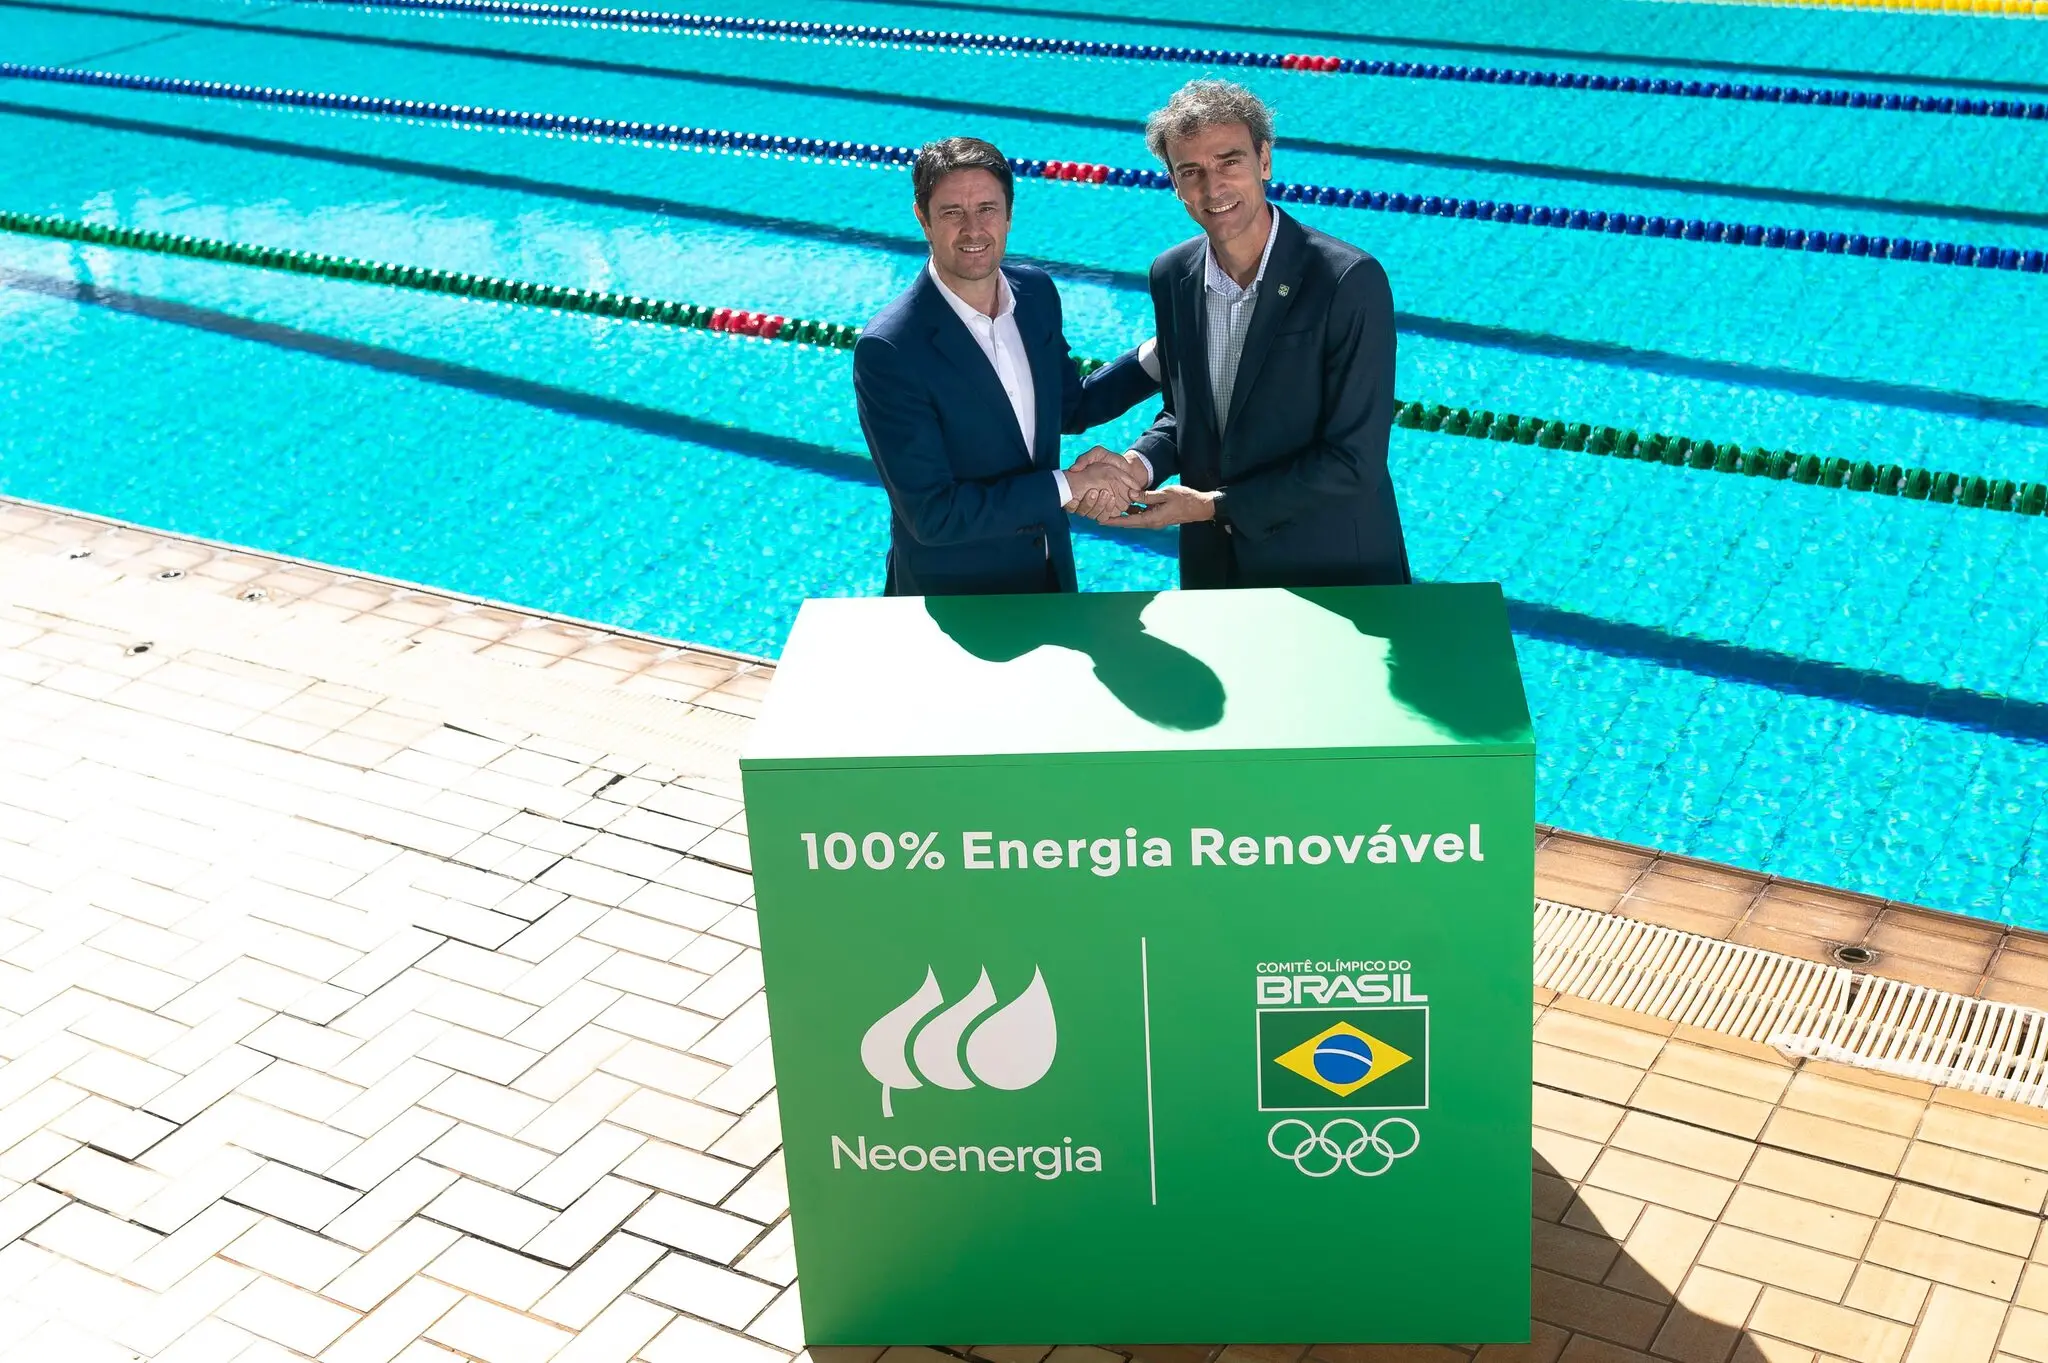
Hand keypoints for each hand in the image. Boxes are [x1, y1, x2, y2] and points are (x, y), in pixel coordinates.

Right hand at [1061, 450, 1143, 519]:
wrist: (1130, 468)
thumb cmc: (1112, 460)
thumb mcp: (1098, 453)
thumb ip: (1085, 459)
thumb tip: (1073, 469)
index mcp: (1081, 489)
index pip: (1070, 504)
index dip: (1070, 504)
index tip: (1074, 499)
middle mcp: (1089, 501)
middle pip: (1082, 511)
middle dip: (1088, 504)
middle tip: (1094, 492)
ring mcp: (1100, 507)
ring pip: (1093, 516)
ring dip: (1098, 507)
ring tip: (1107, 494)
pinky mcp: (1111, 511)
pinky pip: (1105, 517)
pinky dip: (1108, 511)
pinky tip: (1112, 500)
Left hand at [1103, 483, 1217, 528]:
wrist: (1200, 507)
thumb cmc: (1185, 499)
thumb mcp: (1165, 494)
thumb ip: (1147, 495)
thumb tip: (1131, 494)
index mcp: (1152, 519)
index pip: (1128, 521)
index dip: (1114, 521)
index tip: (1101, 520)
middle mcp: (1152, 522)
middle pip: (1129, 521)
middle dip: (1115, 518)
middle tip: (1100, 513)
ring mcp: (1155, 519)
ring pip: (1135, 517)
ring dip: (1124, 514)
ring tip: (1110, 507)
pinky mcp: (1158, 516)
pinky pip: (1142, 514)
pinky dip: (1134, 510)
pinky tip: (1127, 503)